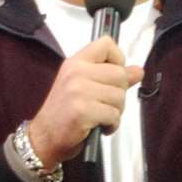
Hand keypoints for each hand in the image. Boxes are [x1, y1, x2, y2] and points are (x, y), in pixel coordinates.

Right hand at [26, 36, 142, 165]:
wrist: (44, 137)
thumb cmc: (63, 113)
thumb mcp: (84, 88)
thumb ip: (112, 77)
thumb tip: (138, 71)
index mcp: (75, 62)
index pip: (106, 44)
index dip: (118, 60)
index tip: (113, 76)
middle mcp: (76, 72)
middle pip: (120, 74)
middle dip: (120, 93)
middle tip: (106, 104)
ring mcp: (78, 91)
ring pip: (119, 96)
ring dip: (116, 112)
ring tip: (101, 117)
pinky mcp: (82, 111)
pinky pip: (114, 115)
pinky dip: (111, 125)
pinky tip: (100, 126)